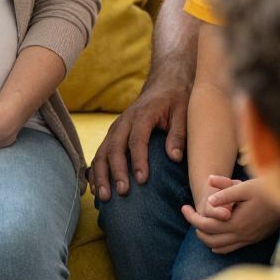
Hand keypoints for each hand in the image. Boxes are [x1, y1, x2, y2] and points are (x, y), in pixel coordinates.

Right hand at [89, 76, 189, 201]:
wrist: (164, 83)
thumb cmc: (176, 99)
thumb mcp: (183, 111)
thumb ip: (179, 133)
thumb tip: (174, 157)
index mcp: (142, 115)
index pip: (137, 139)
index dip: (138, 160)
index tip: (143, 180)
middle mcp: (124, 121)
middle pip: (114, 147)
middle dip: (116, 171)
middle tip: (122, 192)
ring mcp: (116, 128)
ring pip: (102, 152)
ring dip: (100, 175)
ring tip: (103, 196)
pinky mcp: (113, 135)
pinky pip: (100, 154)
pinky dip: (95, 171)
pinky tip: (95, 189)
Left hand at [180, 175, 279, 254]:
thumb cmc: (266, 189)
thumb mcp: (244, 187)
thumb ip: (225, 193)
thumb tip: (208, 202)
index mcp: (236, 223)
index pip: (205, 226)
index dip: (191, 217)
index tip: (183, 207)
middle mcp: (241, 235)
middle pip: (209, 239)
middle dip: (196, 227)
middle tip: (190, 214)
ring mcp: (249, 239)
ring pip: (220, 247)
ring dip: (207, 237)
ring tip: (201, 224)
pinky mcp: (255, 239)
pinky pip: (231, 248)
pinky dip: (220, 244)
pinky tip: (218, 234)